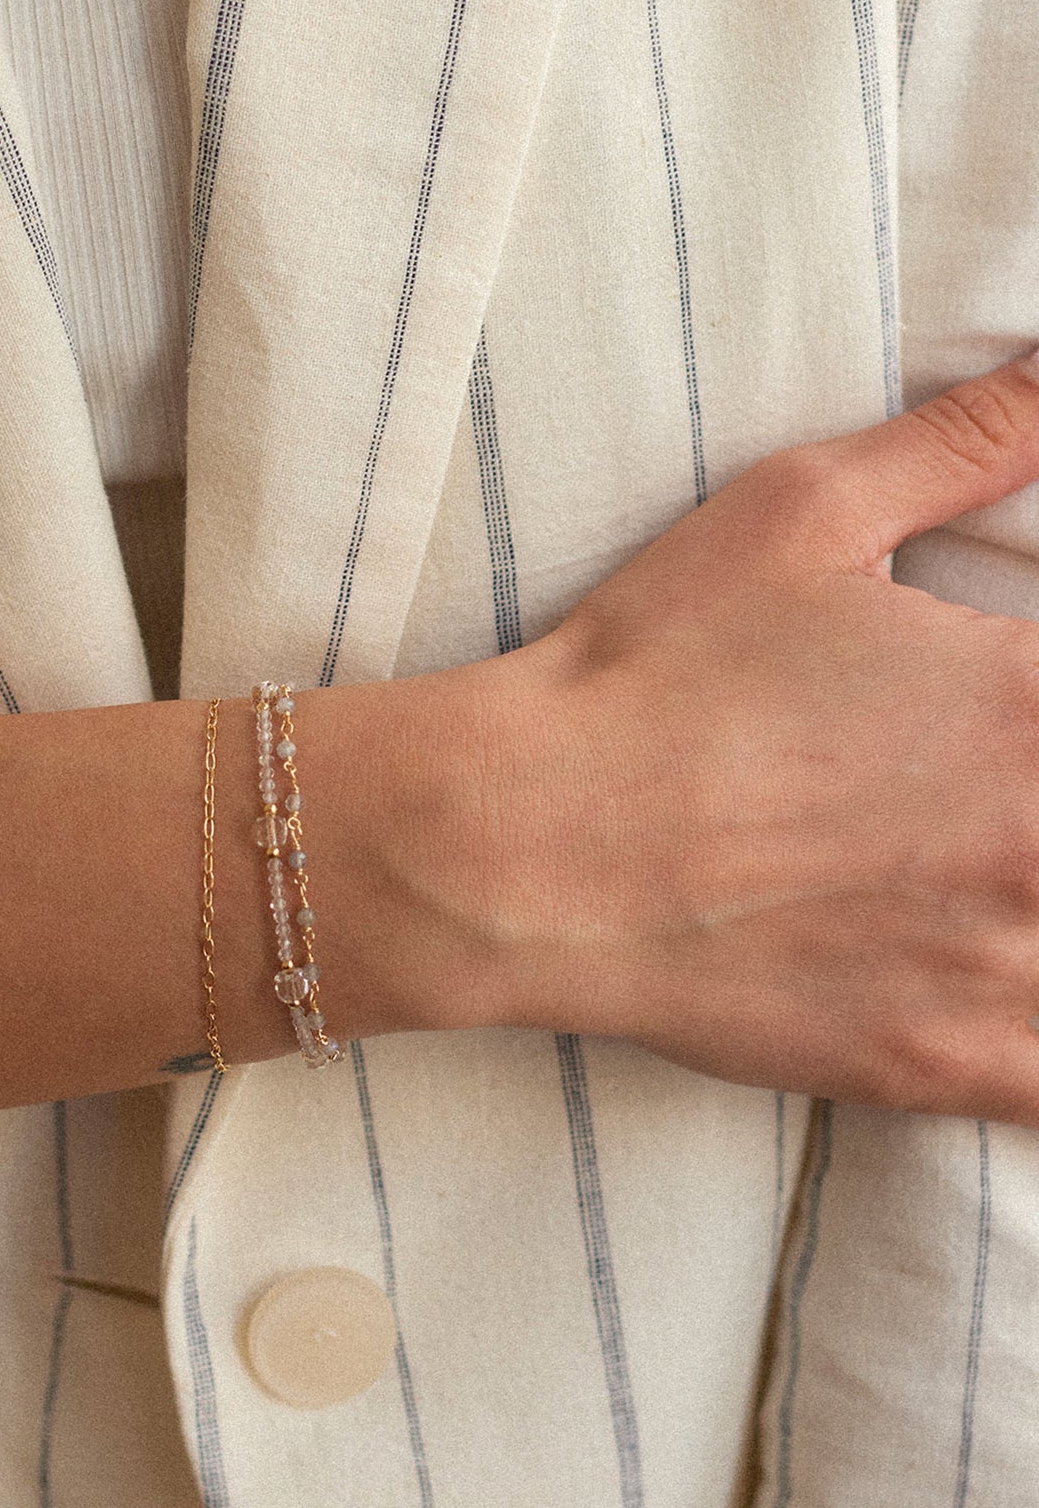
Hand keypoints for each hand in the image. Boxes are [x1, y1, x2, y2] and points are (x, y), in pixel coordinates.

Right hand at [407, 353, 1038, 1120]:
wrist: (520, 847)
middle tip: (981, 809)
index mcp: (1036, 699)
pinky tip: (1013, 992)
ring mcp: (1004, 973)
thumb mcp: (802, 512)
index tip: (1016, 724)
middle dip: (1036, 809)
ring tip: (990, 885)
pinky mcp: (940, 1068)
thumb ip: (971, 439)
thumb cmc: (648, 676)